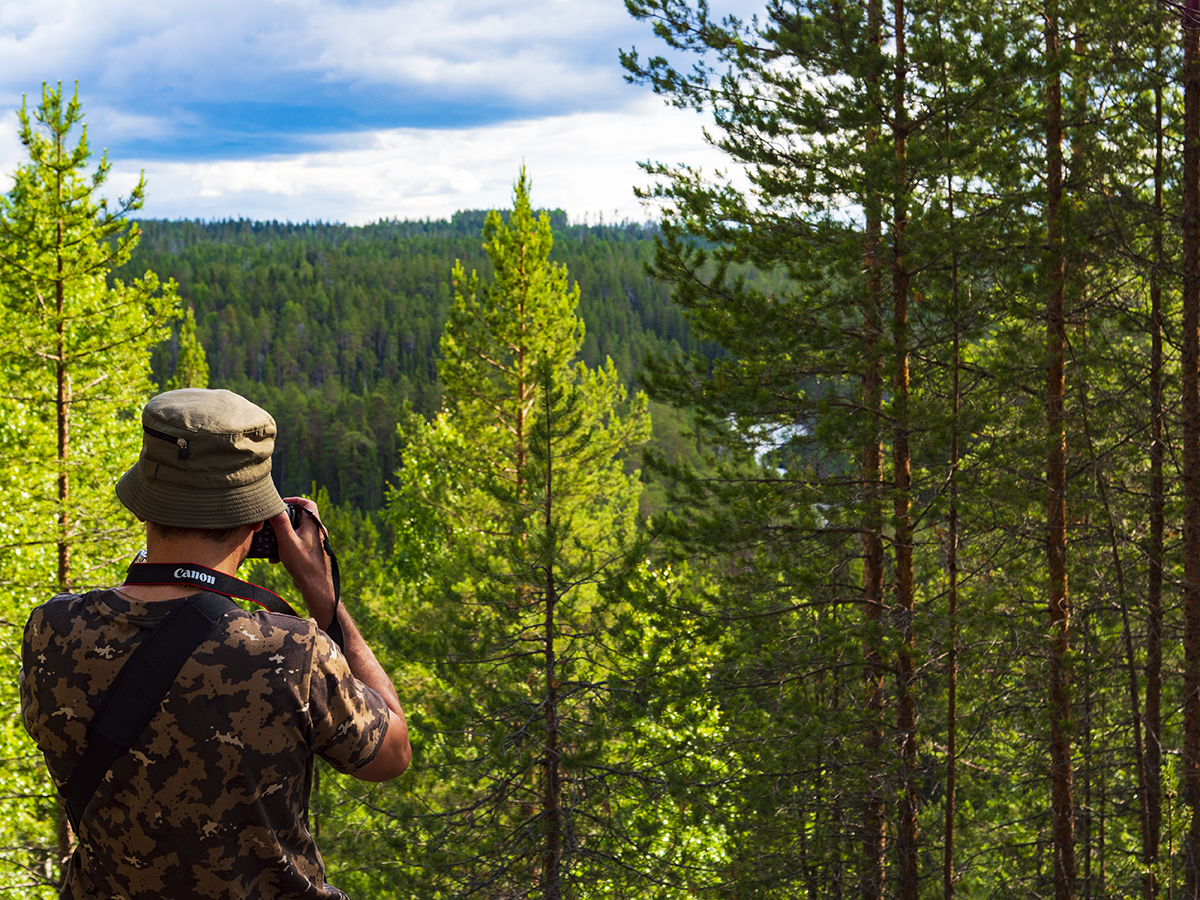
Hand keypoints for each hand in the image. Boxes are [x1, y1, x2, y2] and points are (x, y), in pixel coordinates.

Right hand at [270, 496, 336, 628]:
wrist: (315, 586)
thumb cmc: (303, 564)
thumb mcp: (287, 541)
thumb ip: (280, 523)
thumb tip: (274, 507)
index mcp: (313, 525)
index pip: (307, 503)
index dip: (294, 500)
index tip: (281, 503)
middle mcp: (316, 531)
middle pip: (298, 517)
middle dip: (283, 521)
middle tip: (271, 524)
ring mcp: (313, 542)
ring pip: (295, 531)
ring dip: (282, 536)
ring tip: (273, 544)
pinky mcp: (309, 552)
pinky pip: (296, 543)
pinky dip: (286, 546)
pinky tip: (276, 557)